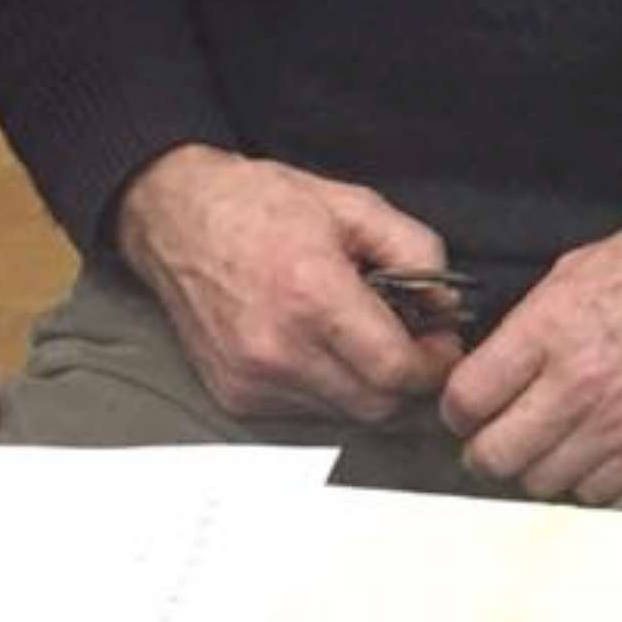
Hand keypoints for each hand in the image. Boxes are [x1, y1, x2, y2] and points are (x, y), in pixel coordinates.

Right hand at [114, 143, 462, 422]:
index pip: (395, 372)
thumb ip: (415, 250)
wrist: (176, 219)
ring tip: (362, 338)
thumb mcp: (356, 205)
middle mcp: (278, 350)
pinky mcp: (233, 396)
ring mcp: (251, 380)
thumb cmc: (263, 205)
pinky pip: (305, 413)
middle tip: (413, 343)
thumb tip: (445, 305)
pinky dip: (329, 389)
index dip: (434, 365)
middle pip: (376, 406)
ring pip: (344, 416)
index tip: (442, 344)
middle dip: (408, 381)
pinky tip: (323, 347)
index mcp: (312, 296)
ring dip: (368, 387)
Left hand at [440, 207, 621, 501]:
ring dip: (531, 466)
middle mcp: (580, 382)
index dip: (456, 407)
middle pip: (494, 454)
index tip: (465, 406)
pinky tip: (585, 451)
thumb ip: (527, 322)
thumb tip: (490, 364)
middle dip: (483, 446)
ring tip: (542, 443)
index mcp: (552, 328)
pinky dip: (580, 479)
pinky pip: (591, 493)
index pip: (468, 398)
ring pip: (537, 481)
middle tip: (492, 434)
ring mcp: (617, 421)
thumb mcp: (577, 268)